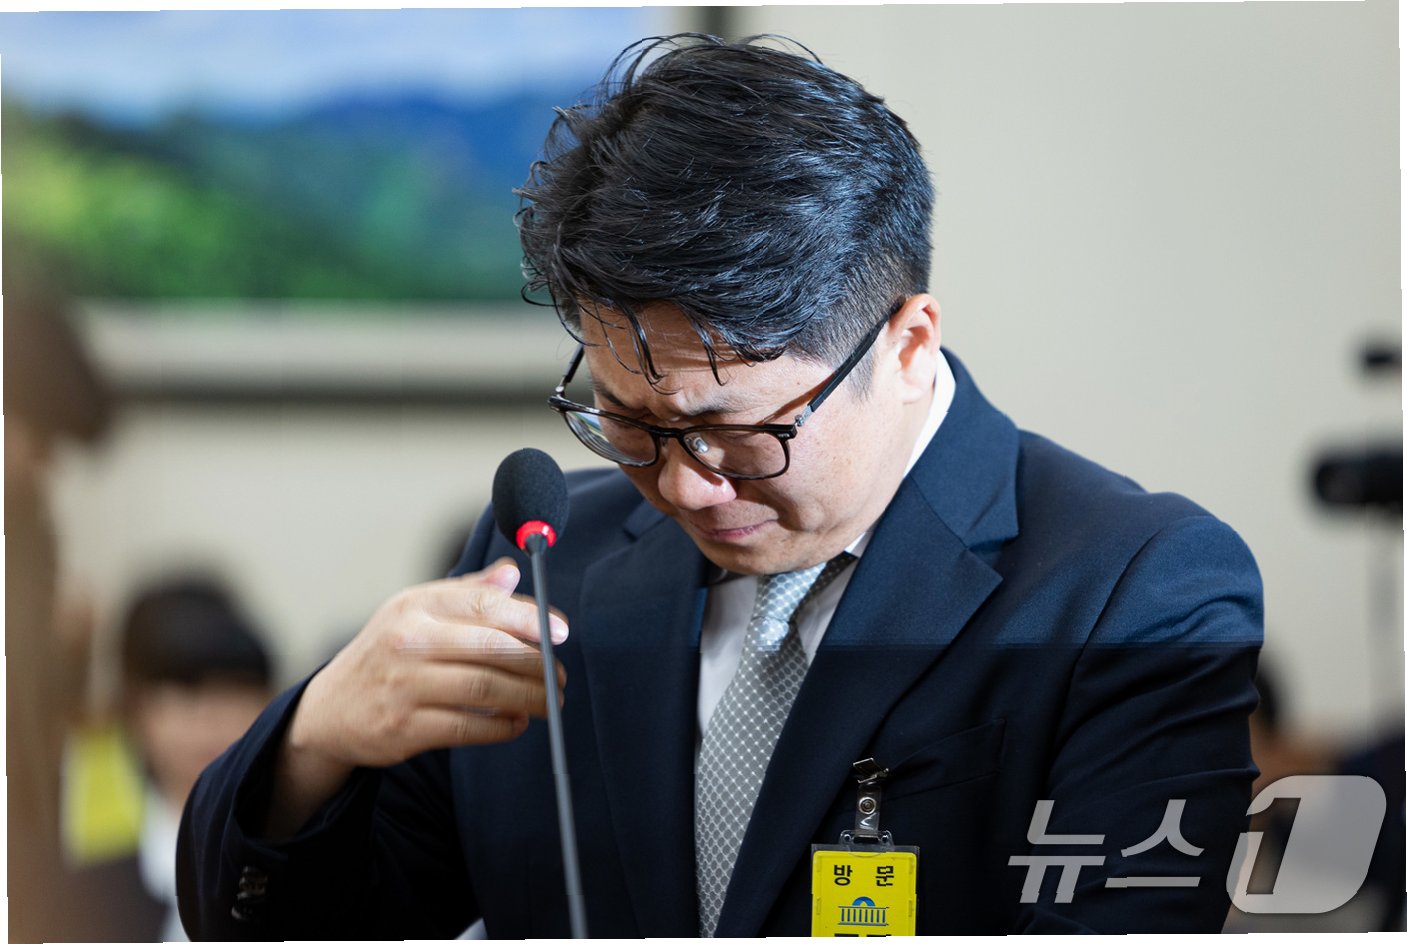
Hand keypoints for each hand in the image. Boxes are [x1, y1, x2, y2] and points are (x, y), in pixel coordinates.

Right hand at [264, 559, 565, 835]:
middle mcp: (408, 641)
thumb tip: (513, 572)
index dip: (530, 618)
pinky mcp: (403, 728)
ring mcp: (404, 685)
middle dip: (537, 663)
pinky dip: (501, 727)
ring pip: (484, 689)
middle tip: (560, 675)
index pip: (484, 604)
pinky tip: (517, 723)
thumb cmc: (387, 654)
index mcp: (416, 605)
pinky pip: (467, 727)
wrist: (330, 709)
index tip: (561, 632)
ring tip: (551, 702)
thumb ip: (467, 594)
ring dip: (528, 697)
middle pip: (491, 648)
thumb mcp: (416, 612)